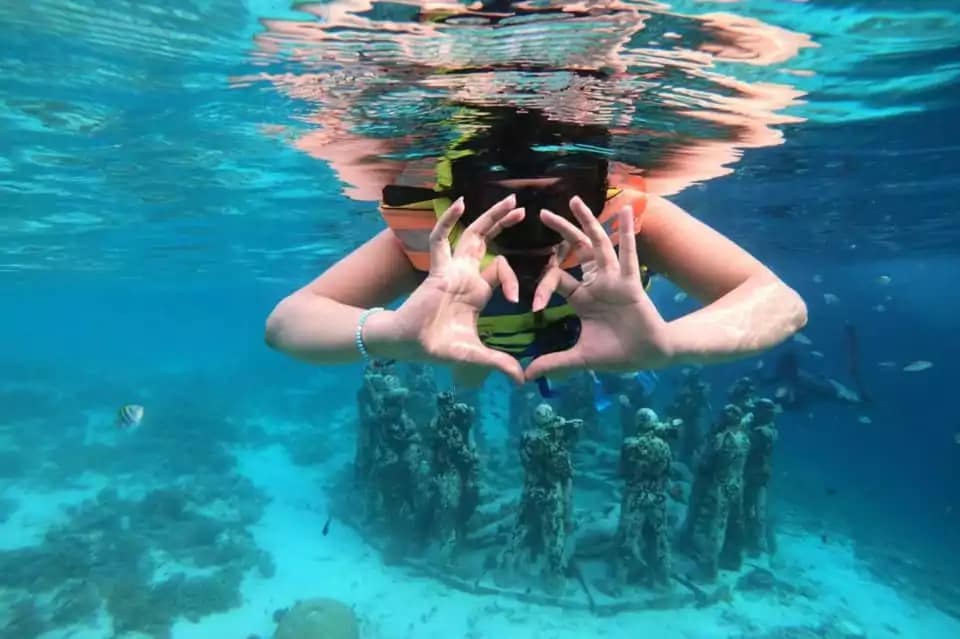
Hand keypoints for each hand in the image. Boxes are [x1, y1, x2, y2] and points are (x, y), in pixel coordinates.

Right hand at [372, 195, 526, 383]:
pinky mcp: (438, 268)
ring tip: (509, 201)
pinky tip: (460, 204)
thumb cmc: (438, 347)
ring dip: (490, 217)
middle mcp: (466, 274)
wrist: (409, 345)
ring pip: (472, 234)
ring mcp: (452, 268)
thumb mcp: (475, 354)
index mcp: (477, 290)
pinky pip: (442, 239)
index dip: (512, 279)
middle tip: (523, 209)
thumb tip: (522, 381)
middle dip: (504, 224)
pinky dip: (449, 221)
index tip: (518, 301)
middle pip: (487, 240)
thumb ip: (499, 362)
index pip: (501, 269)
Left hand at [524, 196, 673, 380]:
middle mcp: (596, 283)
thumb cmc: (618, 354)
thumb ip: (555, 363)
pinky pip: (629, 254)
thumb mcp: (581, 358)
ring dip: (587, 222)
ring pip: (597, 244)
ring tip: (574, 200)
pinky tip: (625, 211)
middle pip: (575, 251)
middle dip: (561, 232)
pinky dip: (627, 232)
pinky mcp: (631, 282)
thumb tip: (527, 376)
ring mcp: (614, 280)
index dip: (542, 288)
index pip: (556, 280)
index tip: (532, 306)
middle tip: (543, 214)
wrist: (649, 356)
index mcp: (582, 298)